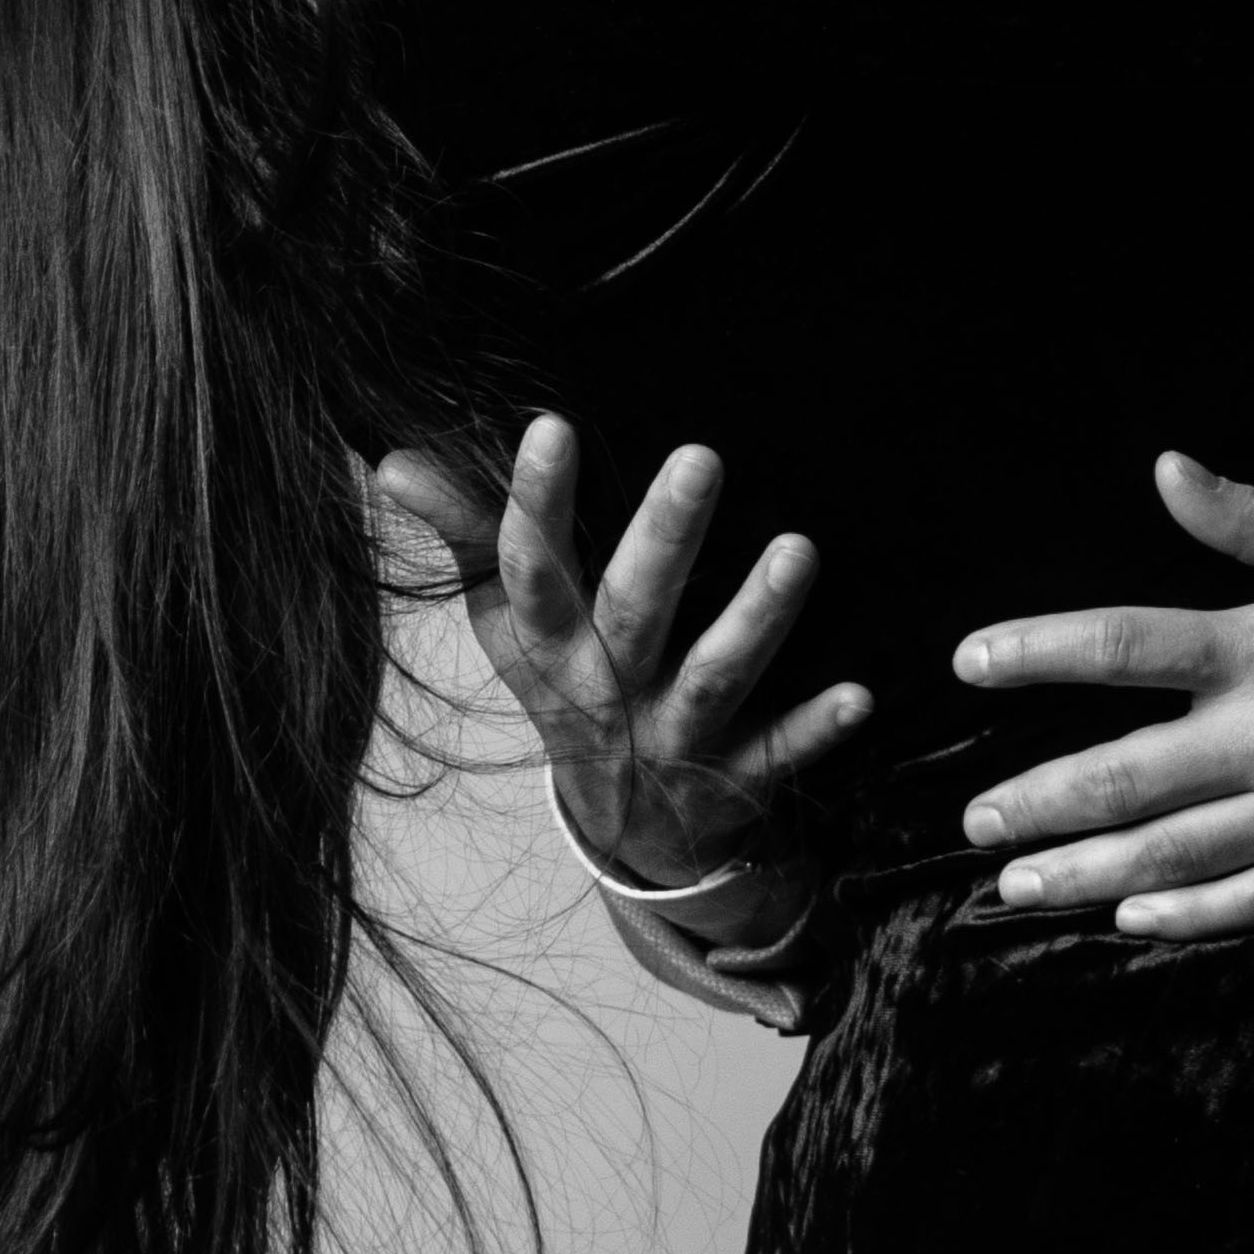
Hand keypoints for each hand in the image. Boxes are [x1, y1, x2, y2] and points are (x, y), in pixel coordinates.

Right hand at [374, 415, 870, 902]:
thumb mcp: (505, 622)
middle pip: (635, 610)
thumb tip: (393, 460)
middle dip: (666, 539)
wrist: (624, 826)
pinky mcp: (736, 777)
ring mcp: (675, 737)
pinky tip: (861, 694)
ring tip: (799, 550)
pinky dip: (817, 729)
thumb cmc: (568, 686)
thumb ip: (463, 536)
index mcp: (550, 646)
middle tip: (701, 458)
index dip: (535, 502)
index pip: (531, 569)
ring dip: (756, 618)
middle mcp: (610, 690)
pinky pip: (779, 754)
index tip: (550, 427)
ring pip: (715, 675)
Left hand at [953, 458, 1253, 936]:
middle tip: (974, 826)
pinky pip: (1251, 903)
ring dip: (1082, 872)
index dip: (1034, 653)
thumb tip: (1163, 470)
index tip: (970, 663)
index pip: (1121, 645)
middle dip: (1036, 803)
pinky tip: (1130, 922)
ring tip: (1018, 888)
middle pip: (1123, 775)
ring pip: (1171, 853)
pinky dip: (1185, 917)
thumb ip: (1251, 517)